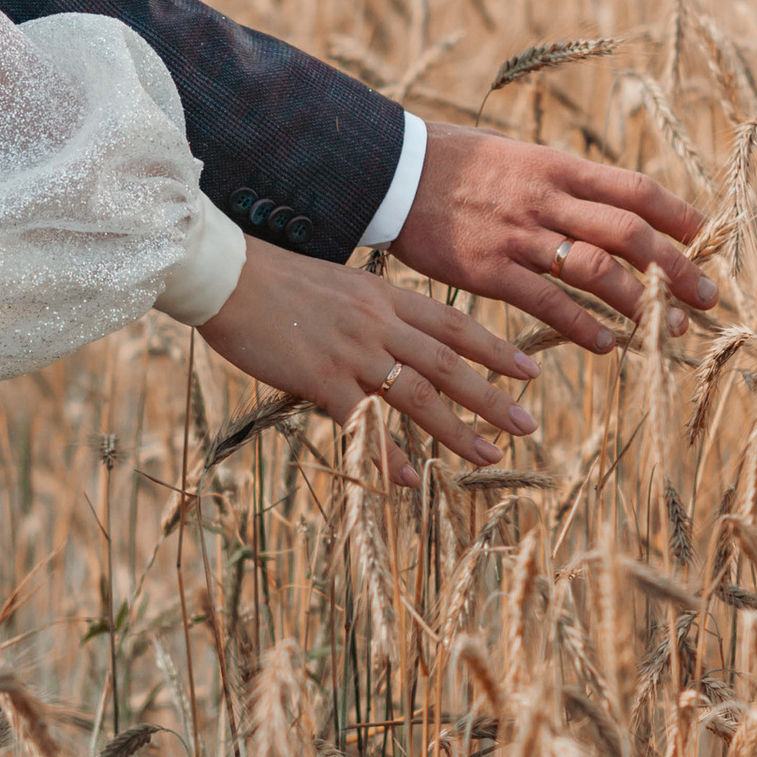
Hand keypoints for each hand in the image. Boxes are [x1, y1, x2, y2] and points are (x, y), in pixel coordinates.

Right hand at [199, 240, 540, 480]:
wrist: (226, 276)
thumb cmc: (271, 280)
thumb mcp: (336, 285)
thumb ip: (369, 310)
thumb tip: (391, 335)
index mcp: (383, 297)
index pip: (453, 324)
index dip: (495, 350)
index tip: (529, 371)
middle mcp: (377, 323)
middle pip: (449, 362)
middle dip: (493, 396)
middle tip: (528, 423)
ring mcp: (352, 352)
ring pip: (419, 394)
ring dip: (457, 429)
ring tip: (489, 455)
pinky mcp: (321, 379)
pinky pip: (365, 423)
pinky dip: (388, 455)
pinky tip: (408, 480)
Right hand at [389, 124, 714, 356]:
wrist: (390, 171)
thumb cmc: (452, 160)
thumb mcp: (515, 153)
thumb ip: (559, 178)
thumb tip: (602, 197)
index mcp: (557, 166)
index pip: (634, 189)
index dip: (677, 215)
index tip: (707, 238)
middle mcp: (546, 199)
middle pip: (629, 234)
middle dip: (676, 267)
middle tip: (708, 296)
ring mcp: (518, 236)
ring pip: (596, 270)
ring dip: (640, 301)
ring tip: (669, 327)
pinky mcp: (488, 270)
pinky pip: (547, 302)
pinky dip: (583, 325)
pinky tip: (608, 344)